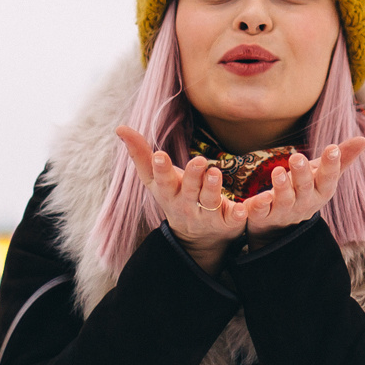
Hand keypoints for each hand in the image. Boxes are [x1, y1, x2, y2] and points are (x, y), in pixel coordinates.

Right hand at [115, 128, 260, 271]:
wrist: (195, 237)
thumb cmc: (174, 195)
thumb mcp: (155, 179)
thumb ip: (140, 154)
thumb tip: (120, 127)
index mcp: (168, 192)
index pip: (162, 181)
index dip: (161, 169)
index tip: (160, 156)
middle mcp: (186, 204)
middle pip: (189, 190)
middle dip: (193, 176)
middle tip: (199, 160)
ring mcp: (206, 215)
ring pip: (209, 201)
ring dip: (212, 188)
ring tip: (216, 173)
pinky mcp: (227, 222)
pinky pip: (234, 219)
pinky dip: (239, 215)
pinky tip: (244, 208)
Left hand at [242, 139, 364, 238]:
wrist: (280, 226)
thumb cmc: (305, 191)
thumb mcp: (322, 175)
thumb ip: (341, 158)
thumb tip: (364, 140)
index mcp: (320, 191)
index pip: (328, 179)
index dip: (331, 165)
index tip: (332, 148)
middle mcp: (304, 203)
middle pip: (305, 188)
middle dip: (302, 174)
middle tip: (297, 157)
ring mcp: (283, 211)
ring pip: (284, 200)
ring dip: (282, 186)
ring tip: (278, 171)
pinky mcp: (262, 217)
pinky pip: (261, 212)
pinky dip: (260, 206)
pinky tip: (259, 198)